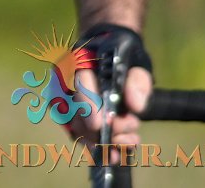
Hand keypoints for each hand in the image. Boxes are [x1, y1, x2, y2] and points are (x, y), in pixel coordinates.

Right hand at [70, 24, 154, 158]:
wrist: (112, 51)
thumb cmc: (123, 55)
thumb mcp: (137, 63)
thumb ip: (138, 82)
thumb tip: (136, 106)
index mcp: (81, 60)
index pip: (79, 83)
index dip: (87, 106)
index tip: (100, 125)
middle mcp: (66, 79)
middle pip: (73, 112)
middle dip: (101, 130)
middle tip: (128, 132)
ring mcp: (67, 99)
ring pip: (75, 127)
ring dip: (102, 141)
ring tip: (128, 141)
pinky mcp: (73, 114)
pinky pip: (79, 134)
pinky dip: (97, 146)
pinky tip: (117, 152)